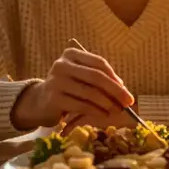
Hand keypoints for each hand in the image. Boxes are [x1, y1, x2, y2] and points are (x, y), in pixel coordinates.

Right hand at [10, 48, 133, 130]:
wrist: (40, 102)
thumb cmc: (67, 88)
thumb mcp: (81, 78)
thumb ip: (99, 79)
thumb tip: (123, 90)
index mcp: (71, 54)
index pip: (98, 63)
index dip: (114, 76)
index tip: (125, 89)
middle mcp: (62, 65)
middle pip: (96, 77)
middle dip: (115, 91)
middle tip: (128, 102)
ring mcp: (56, 81)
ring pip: (90, 92)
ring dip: (107, 103)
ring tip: (117, 110)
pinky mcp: (54, 98)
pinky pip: (81, 105)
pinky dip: (96, 111)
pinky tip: (103, 114)